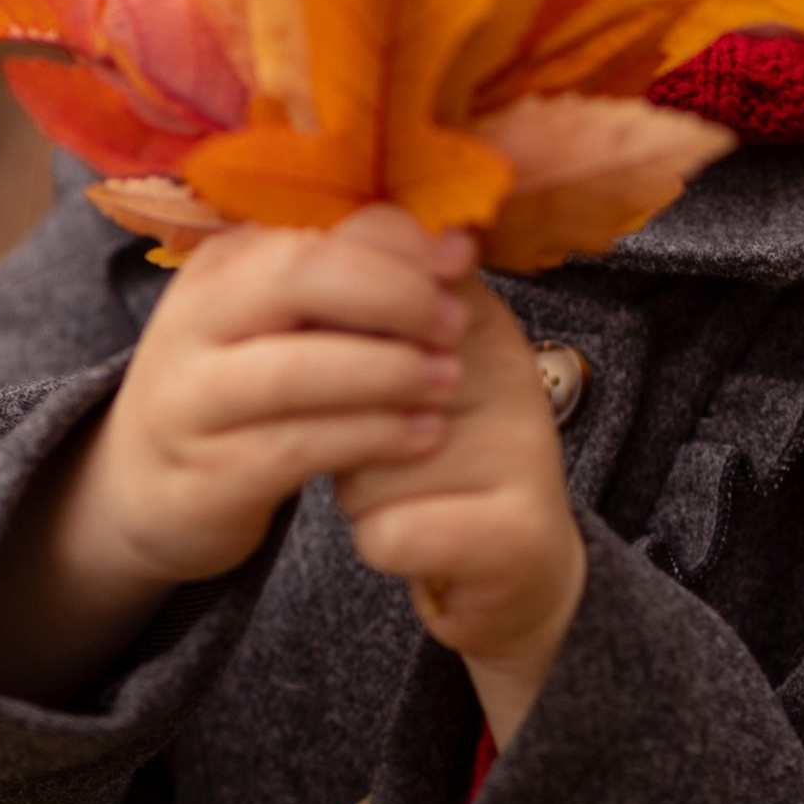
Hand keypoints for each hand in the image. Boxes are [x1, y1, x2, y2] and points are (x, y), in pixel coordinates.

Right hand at [0, 205, 470, 705]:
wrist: (146, 487)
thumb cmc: (244, 385)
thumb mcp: (279, 321)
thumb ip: (349, 278)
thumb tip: (454, 243)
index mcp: (220, 264)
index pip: (312, 226)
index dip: (395, 238)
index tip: (461, 257)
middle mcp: (193, 319)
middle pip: (297, 278)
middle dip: (393, 294)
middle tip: (456, 323)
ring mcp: (190, 399)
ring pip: (295, 370)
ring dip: (389, 371)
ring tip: (449, 380)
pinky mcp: (206, 474)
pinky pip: (296, 448)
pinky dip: (370, 437)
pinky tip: (422, 435)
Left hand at [332, 264, 587, 747]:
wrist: (515, 556)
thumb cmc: (435, 447)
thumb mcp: (399, 363)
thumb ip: (350, 307)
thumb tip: (281, 247)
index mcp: (471, 309)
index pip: (377, 274)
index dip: (324, 329)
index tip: (319, 360)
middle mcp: (507, 365)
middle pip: (352, 382)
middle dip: (335, 421)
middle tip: (364, 436)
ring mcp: (521, 448)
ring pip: (360, 468)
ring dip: (359, 489)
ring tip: (407, 488)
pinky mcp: (515, 530)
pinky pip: (386, 534)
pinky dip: (383, 543)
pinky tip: (421, 535)